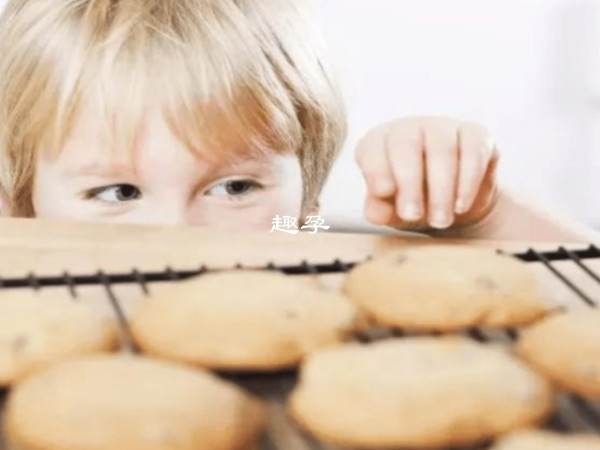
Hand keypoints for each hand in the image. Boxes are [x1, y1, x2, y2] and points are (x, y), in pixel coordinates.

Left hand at [356, 116, 498, 229]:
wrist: (454, 205)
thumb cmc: (413, 202)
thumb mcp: (391, 211)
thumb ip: (379, 210)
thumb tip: (374, 212)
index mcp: (379, 142)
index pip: (372, 147)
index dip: (376, 167)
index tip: (383, 192)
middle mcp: (409, 128)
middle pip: (406, 145)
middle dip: (409, 182)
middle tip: (413, 215)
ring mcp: (443, 127)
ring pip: (443, 149)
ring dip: (441, 189)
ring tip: (440, 220)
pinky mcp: (476, 134)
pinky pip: (474, 151)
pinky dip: (468, 181)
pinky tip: (461, 205)